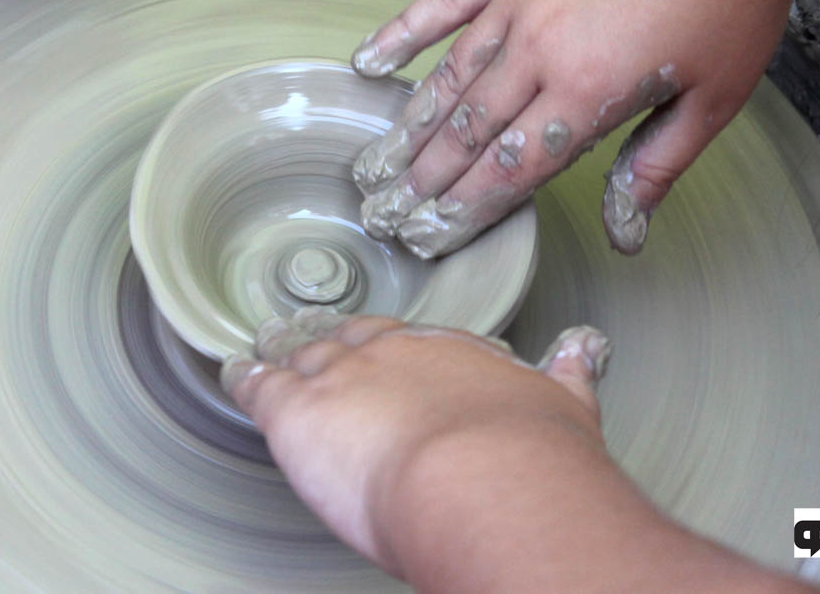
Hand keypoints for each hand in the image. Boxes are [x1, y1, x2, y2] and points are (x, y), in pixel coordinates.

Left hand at [221, 309, 610, 577]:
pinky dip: (244, 378)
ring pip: (300, 354)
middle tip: (317, 344)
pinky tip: (235, 372)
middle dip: (331, 342)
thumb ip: (568, 374)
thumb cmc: (530, 457)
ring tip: (267, 347)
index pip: (406, 341)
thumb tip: (584, 350)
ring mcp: (341, 377)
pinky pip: (259, 384)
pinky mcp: (297, 411)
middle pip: (348, 339)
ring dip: (284, 352)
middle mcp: (392, 355)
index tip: (380, 352)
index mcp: (448, 353)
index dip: (385, 347)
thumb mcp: (564, 405)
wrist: (486, 481)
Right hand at [349, 0, 803, 257]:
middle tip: (387, 216)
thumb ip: (655, 168)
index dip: (466, 209)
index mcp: (588, 91)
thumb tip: (624, 235)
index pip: (509, 168)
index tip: (430, 236)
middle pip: (467, 130)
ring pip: (449, 75)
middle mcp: (541, 48)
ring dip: (411, 126)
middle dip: (425, 182)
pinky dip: (404, 31)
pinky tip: (369, 61)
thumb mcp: (714, 99)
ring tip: (376, 165)